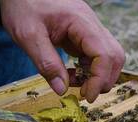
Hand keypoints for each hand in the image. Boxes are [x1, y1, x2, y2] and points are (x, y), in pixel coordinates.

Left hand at [0, 0, 124, 101]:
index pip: (105, 54)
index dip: (99, 79)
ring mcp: (89, 29)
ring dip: (96, 75)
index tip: (86, 97)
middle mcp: (91, 24)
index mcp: (81, 22)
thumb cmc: (23, 5)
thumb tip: (62, 89)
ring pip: (108, 57)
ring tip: (74, 82)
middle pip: (114, 56)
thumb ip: (46, 63)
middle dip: (103, 79)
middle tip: (83, 94)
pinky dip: (88, 69)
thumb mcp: (28, 36)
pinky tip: (71, 74)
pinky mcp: (83, 35)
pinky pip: (95, 55)